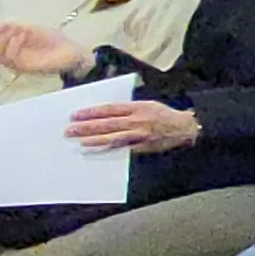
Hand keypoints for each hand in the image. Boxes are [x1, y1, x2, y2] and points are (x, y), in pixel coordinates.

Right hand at [0, 20, 93, 75]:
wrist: (70, 51)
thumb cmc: (51, 40)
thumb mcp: (28, 29)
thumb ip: (10, 28)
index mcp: (6, 45)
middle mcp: (7, 56)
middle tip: (8, 26)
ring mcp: (14, 62)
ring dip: (4, 36)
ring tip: (19, 30)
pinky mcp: (23, 66)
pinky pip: (10, 55)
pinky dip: (14, 41)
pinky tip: (24, 35)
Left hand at [67, 99, 200, 153]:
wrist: (184, 128)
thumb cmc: (164, 115)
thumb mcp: (147, 104)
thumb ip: (127, 109)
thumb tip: (106, 112)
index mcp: (137, 107)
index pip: (109, 109)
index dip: (91, 112)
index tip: (76, 114)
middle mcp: (136, 120)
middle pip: (106, 124)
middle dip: (86, 127)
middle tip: (70, 130)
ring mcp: (139, 135)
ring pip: (112, 137)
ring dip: (94, 139)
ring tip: (79, 141)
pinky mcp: (142, 146)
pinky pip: (122, 148)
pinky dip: (109, 149)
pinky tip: (97, 150)